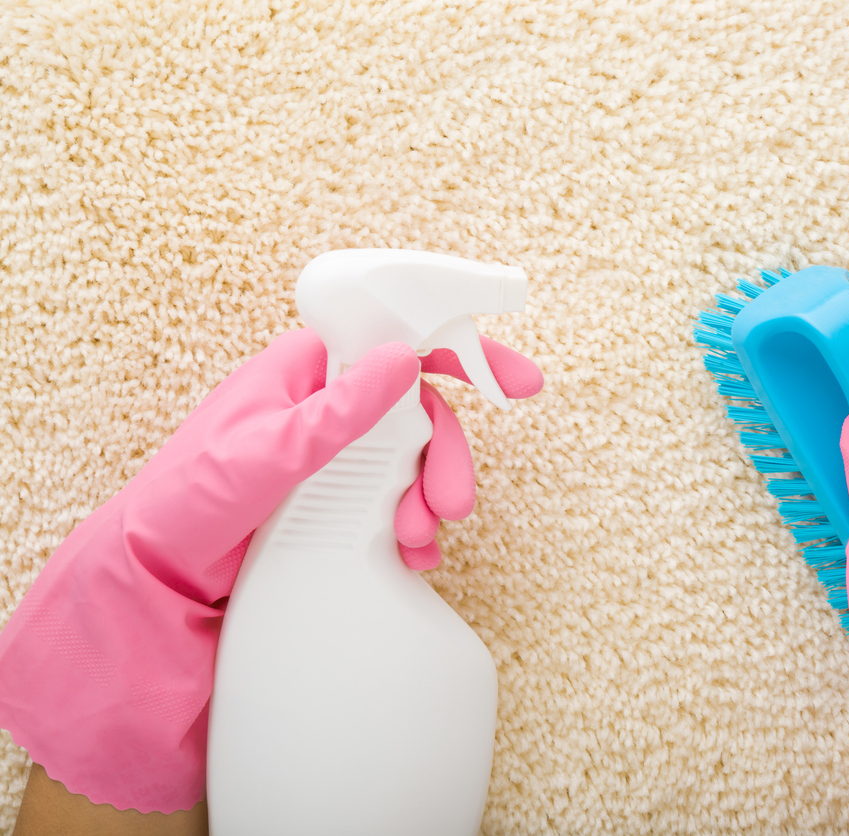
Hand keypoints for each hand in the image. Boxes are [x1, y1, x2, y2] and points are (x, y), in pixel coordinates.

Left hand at [0, 328, 539, 813]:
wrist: (149, 592)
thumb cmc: (184, 509)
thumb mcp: (265, 456)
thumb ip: (336, 412)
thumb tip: (402, 361)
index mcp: (301, 375)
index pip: (393, 341)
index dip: (460, 352)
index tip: (517, 382)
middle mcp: (320, 412)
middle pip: (416, 412)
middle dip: (444, 455)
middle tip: (454, 503)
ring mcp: (328, 462)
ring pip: (410, 462)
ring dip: (427, 498)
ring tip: (417, 541)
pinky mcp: (332, 509)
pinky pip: (394, 506)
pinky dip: (414, 530)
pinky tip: (412, 558)